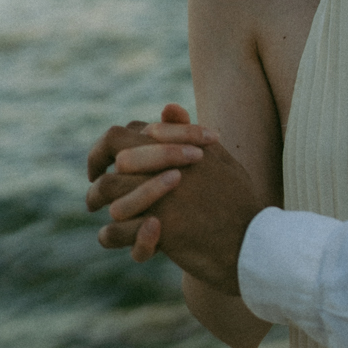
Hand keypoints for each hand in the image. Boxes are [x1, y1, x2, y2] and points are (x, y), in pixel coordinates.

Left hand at [87, 107, 260, 292]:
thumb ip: (190, 135)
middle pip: (113, 147)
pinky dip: (110, 235)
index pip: (134, 130)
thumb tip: (167, 106)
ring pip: (106, 187)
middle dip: (96, 161)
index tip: (114, 158)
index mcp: (180, 145)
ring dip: (95, 197)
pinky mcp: (159, 227)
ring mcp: (161, 194)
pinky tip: (113, 236)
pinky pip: (115, 230)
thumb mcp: (220, 160)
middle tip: (94, 177)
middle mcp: (167, 163)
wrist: (253, 241)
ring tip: (95, 206)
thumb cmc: (238, 200)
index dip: (118, 143)